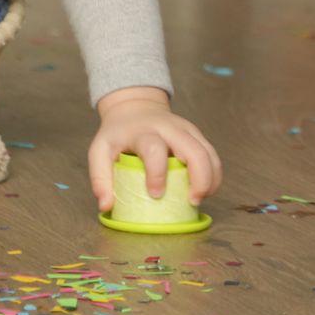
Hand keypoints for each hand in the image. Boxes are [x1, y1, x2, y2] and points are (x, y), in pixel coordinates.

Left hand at [87, 86, 221, 210]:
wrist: (134, 108)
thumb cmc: (118, 134)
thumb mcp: (100, 150)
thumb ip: (99, 178)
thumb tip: (106, 206)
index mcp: (143, 131)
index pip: (154, 148)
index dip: (157, 173)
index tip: (155, 194)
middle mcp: (169, 128)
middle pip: (193, 149)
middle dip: (198, 178)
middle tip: (192, 201)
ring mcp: (186, 130)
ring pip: (208, 153)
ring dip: (210, 179)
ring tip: (200, 198)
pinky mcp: (197, 135)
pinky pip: (212, 155)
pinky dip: (214, 175)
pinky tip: (207, 190)